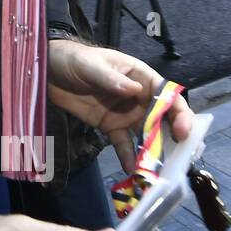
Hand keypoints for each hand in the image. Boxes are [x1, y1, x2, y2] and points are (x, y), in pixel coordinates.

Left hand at [47, 40, 192, 170]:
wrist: (48, 70)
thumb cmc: (74, 59)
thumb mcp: (91, 66)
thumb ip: (111, 79)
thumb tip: (134, 91)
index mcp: (141, 78)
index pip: (168, 96)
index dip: (180, 113)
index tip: (183, 131)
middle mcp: (139, 98)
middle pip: (164, 119)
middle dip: (173, 139)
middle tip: (179, 159)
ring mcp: (126, 114)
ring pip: (147, 135)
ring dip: (153, 152)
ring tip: (157, 172)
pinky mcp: (110, 126)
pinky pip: (123, 144)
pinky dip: (129, 157)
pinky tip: (132, 170)